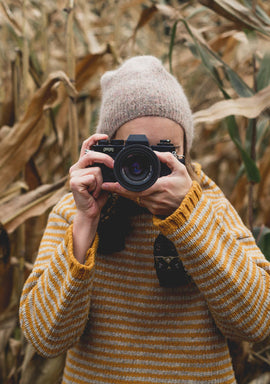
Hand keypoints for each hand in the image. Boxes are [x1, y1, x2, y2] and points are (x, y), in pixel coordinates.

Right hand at [69, 134, 113, 262]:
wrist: (91, 212)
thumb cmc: (97, 196)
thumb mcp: (104, 179)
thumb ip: (106, 169)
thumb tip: (115, 161)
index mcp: (82, 165)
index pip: (86, 146)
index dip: (95, 138)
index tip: (105, 136)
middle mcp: (76, 167)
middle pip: (91, 154)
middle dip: (105, 159)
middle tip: (113, 166)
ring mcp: (73, 174)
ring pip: (96, 169)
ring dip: (100, 181)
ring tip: (95, 190)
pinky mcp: (74, 182)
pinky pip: (93, 178)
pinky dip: (97, 187)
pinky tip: (92, 194)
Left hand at [102, 151, 192, 216]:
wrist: (190, 207)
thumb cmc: (186, 188)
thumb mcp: (180, 170)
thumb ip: (168, 159)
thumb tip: (155, 152)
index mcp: (161, 187)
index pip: (137, 188)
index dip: (122, 187)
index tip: (111, 184)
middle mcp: (155, 198)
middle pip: (131, 195)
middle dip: (117, 190)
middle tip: (105, 185)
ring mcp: (153, 205)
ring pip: (134, 199)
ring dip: (124, 193)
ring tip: (113, 186)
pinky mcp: (153, 210)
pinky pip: (140, 202)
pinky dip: (133, 197)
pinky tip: (126, 191)